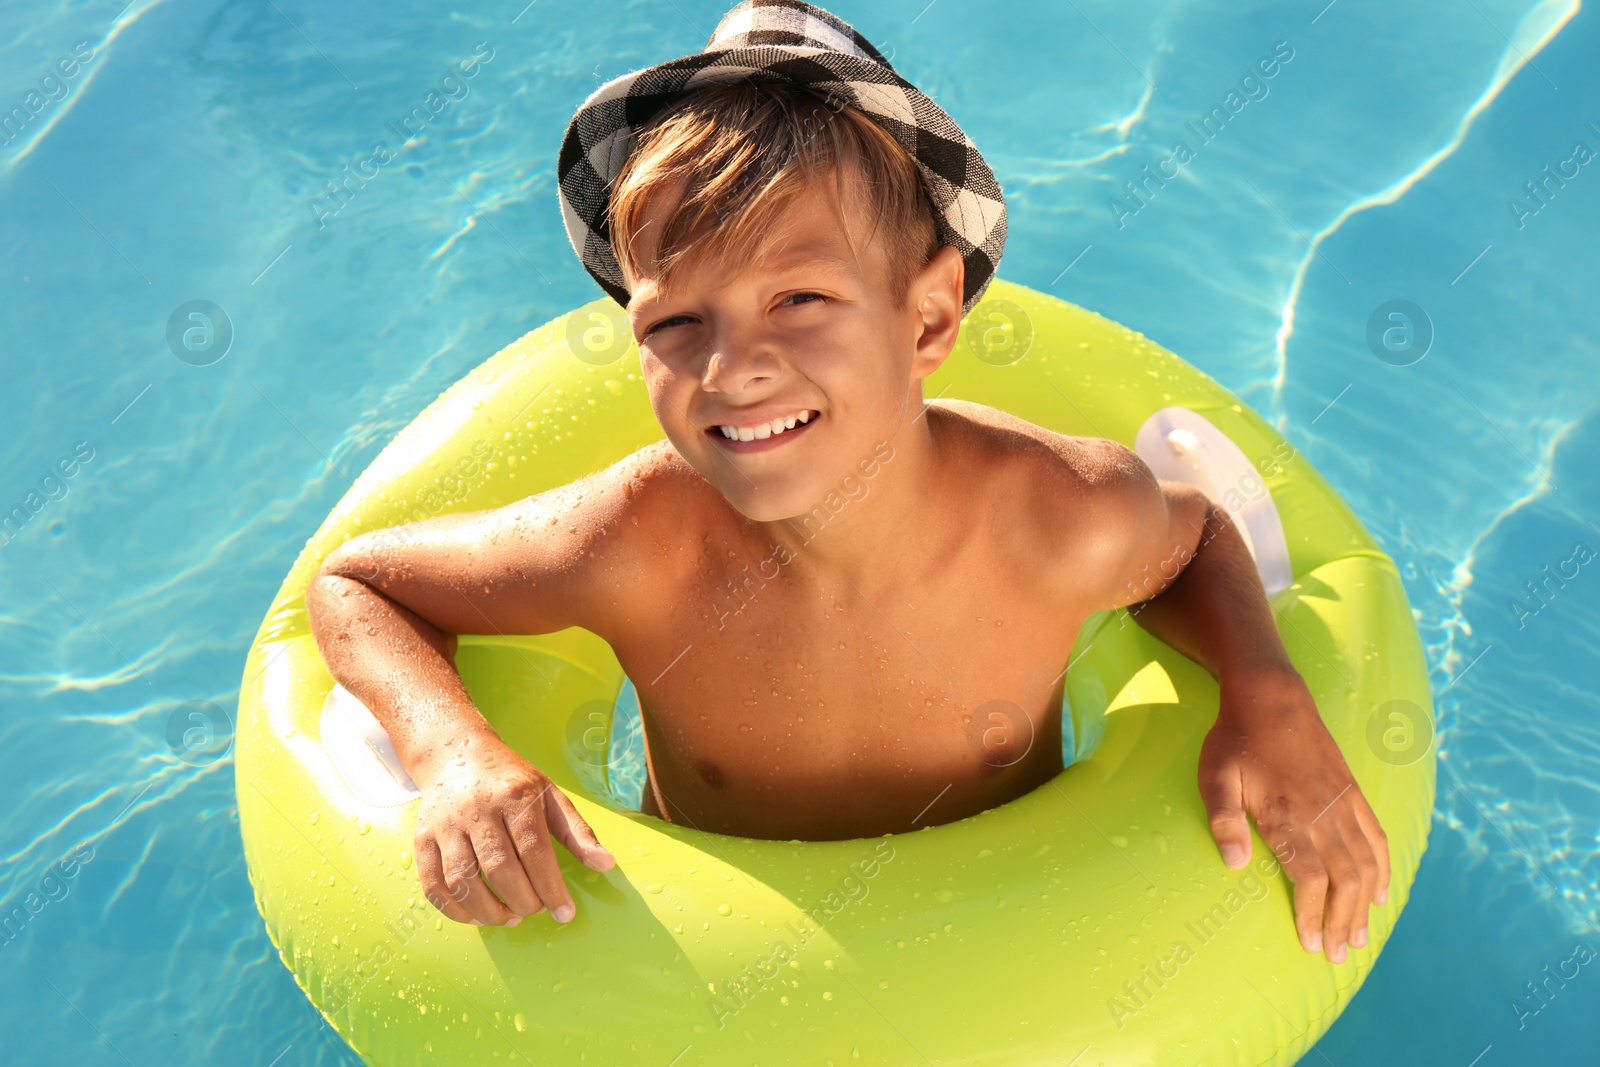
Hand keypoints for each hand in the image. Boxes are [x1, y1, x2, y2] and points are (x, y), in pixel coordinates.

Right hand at [412, 736, 615, 926]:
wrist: (457, 756)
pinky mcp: (422, 840)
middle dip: (523, 901)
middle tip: (536, 911)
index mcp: (514, 796)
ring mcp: (445, 826)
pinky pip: (433, 885)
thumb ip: (577, 832)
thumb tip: (606, 864)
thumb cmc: (511, 780)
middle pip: (500, 869)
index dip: (551, 887)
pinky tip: (477, 916)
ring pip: (463, 881)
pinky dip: (455, 910)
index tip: (565, 913)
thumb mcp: (550, 795)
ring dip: (489, 912)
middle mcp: (477, 810)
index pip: (534, 850)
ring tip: (510, 917)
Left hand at [1197, 667, 1389, 963]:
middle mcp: (1323, 814)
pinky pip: (1377, 836)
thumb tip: (1235, 865)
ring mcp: (1343, 803)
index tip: (1310, 944)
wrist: (1272, 695)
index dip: (1313, 915)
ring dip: (1365, 904)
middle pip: (1344, 880)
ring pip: (1365, 864)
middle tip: (1339, 955)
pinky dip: (1384, 868)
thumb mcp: (1214, 776)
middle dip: (1343, 922)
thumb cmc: (1236, 739)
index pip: (1310, 879)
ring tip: (1361, 937)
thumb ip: (1223, 820)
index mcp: (1289, 815)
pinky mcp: (1352, 791)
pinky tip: (1382, 893)